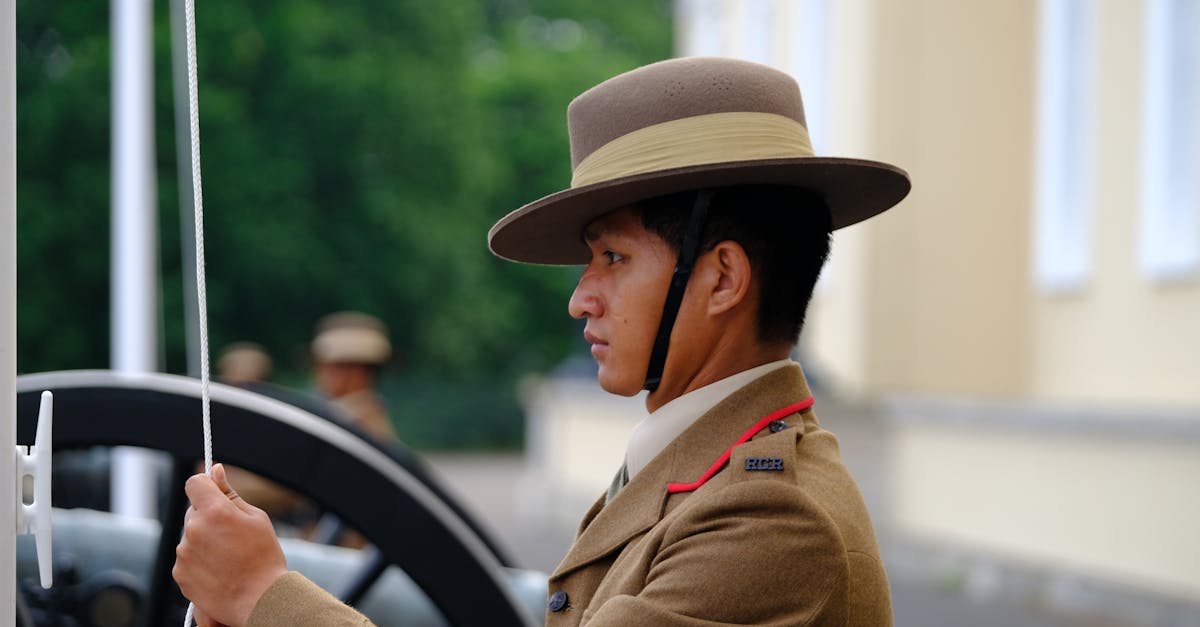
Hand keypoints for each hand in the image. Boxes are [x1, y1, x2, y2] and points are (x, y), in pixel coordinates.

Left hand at [174, 463, 287, 626]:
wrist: (260, 601)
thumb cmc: (264, 558)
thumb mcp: (256, 518)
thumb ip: (230, 494)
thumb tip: (215, 470)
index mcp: (214, 511)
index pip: (194, 483)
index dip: (205, 486)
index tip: (214, 494)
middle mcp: (193, 530)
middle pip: (193, 511)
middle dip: (208, 516)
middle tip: (232, 534)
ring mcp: (184, 553)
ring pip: (190, 535)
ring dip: (203, 539)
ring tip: (228, 557)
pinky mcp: (180, 573)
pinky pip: (186, 557)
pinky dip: (198, 560)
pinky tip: (219, 569)